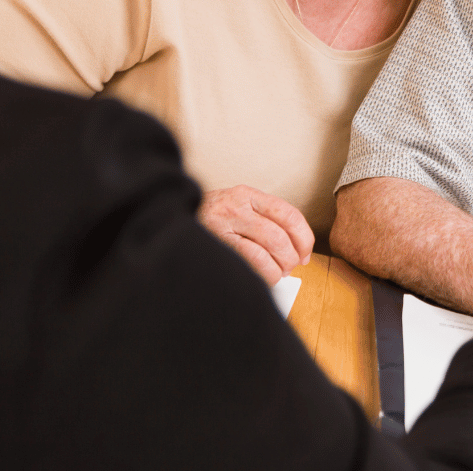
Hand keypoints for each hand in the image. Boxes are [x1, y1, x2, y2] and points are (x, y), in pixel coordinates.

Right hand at [198, 185, 313, 285]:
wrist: (167, 218)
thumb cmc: (208, 220)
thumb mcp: (236, 208)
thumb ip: (263, 221)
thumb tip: (296, 251)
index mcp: (247, 195)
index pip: (289, 214)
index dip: (304, 238)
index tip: (305, 253)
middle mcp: (236, 206)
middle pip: (280, 235)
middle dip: (291, 257)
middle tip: (290, 267)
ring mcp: (224, 224)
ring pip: (267, 249)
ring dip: (279, 268)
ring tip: (277, 274)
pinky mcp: (215, 242)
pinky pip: (251, 261)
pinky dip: (265, 273)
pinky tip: (264, 278)